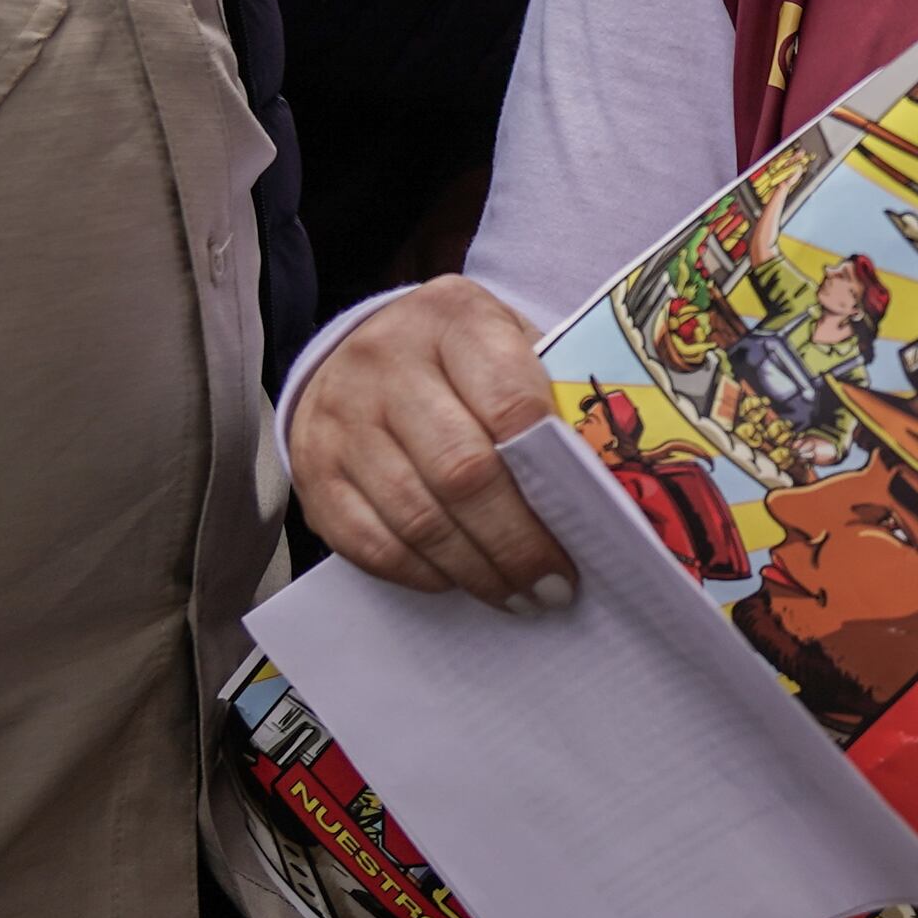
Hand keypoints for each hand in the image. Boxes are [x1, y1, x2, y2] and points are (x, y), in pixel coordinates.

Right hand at [285, 277, 578, 609]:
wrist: (361, 349)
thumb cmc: (462, 360)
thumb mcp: (511, 345)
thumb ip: (551, 401)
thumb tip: (604, 491)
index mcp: (454, 320)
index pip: (513, 406)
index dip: (552, 482)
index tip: (585, 536)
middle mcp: (386, 361)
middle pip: (462, 472)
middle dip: (515, 544)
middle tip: (552, 589)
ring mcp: (341, 416)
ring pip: (416, 517)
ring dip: (475, 571)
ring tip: (516, 597)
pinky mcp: (313, 468)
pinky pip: (369, 541)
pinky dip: (421, 573)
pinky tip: (457, 582)